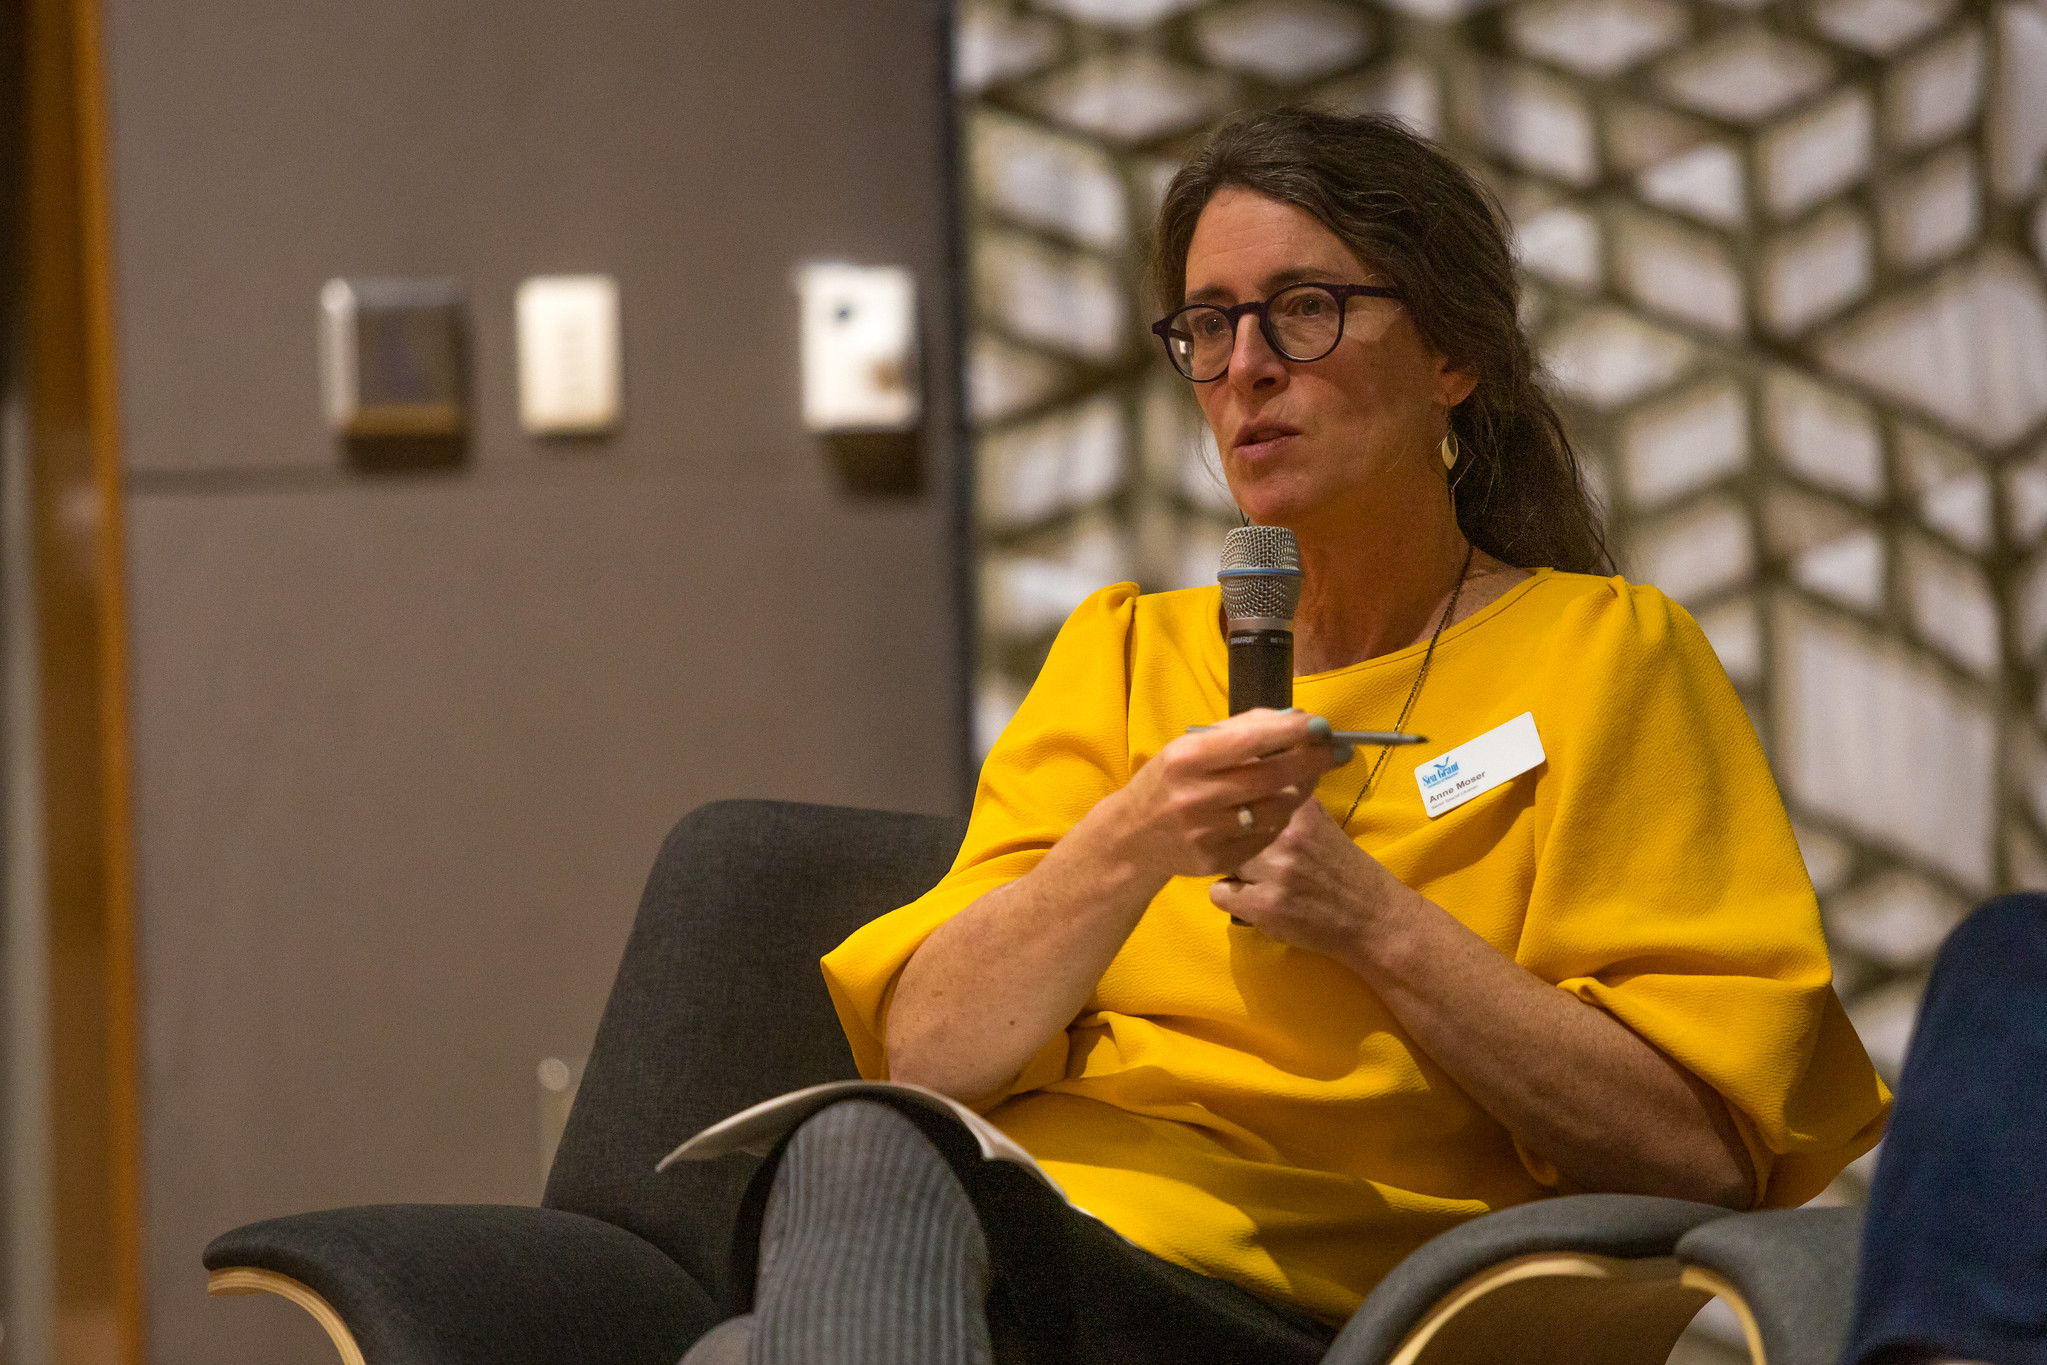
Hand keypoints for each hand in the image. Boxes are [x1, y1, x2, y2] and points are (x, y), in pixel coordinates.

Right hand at [1108, 709, 1341, 880]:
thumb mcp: (1191, 746)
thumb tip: (1295, 717)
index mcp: (1186, 759)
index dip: (1292, 732)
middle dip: (1312, 761)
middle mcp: (1194, 796)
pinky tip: (1280, 804)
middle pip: (1271, 777)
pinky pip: (1267, 835)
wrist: (1133, 836)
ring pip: (1276, 809)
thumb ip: (1240, 729)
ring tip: (1307, 777)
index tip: (1321, 725)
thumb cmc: (1170, 779)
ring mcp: (1206, 833)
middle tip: (1338, 751)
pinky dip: (1281, 817)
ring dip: (1301, 790)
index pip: (1250, 740)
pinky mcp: (1216, 860)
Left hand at [1209, 798, 1418, 961]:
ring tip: (1253, 879)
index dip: (1237, 802)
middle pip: (1227, 827)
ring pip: (1218, 859)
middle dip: (1231, 839)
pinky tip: (1251, 900)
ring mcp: (1274, 871)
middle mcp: (1285, 834)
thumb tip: (1251, 772)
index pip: (1248, 788)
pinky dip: (1231, 898)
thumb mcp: (1320, 820)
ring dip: (1230, 869)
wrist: (1373, 917)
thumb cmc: (1345, 867)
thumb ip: (1288, 799)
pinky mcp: (1265, 906)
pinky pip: (1218, 893)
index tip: (1239, 811)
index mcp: (1300, 807)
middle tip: (1249, 855)